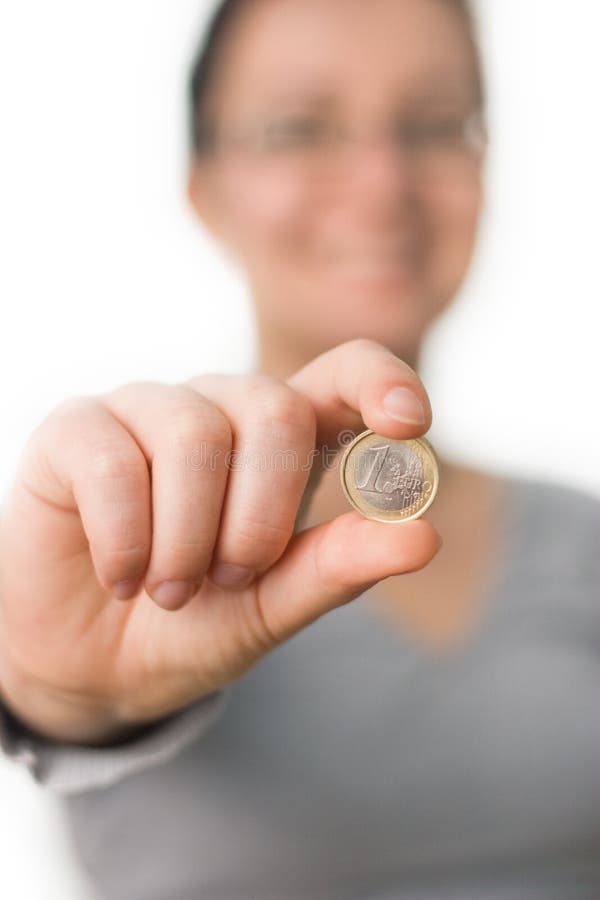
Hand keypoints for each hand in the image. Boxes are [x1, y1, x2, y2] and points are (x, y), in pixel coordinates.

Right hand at [0, 340, 440, 743]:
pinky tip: (122, 577)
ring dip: (187, 539)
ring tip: (171, 591)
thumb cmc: (196, 623)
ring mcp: (146, 411)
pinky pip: (114, 462)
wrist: (94, 661)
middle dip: (261, 514)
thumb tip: (423, 537)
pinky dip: (127, 541)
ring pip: (193, 435)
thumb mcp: (274, 607)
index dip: (381, 383)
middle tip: (232, 578)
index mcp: (285, 442)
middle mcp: (220, 409)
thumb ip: (340, 568)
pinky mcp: (76, 429)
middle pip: (273, 409)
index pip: (344, 373)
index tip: (409, 424)